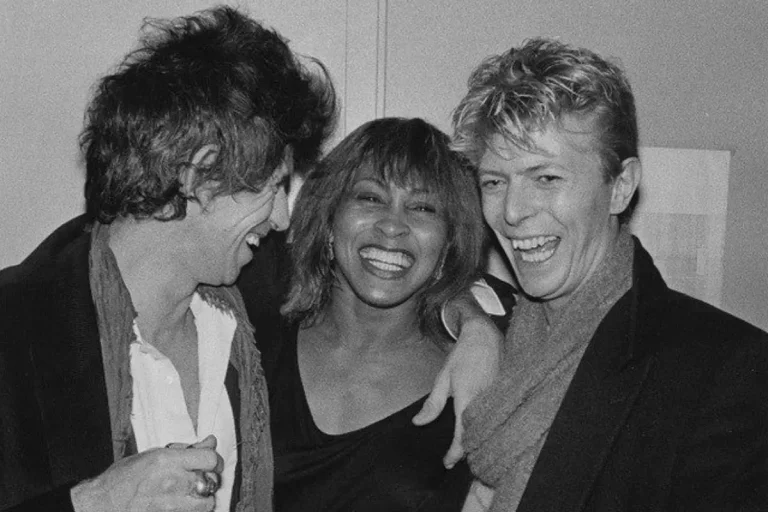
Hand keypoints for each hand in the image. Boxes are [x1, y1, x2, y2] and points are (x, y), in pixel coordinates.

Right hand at [70, 435, 222, 511]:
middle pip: (210, 481)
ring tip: (190, 495)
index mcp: (168, 461)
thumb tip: (209, 442)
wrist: (100, 506)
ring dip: (203, 498)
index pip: (210, 459)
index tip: (212, 463)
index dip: (215, 460)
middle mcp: (173, 483)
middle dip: (208, 479)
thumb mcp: (152, 455)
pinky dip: (191, 510)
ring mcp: (172, 505)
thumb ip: (184, 450)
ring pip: (207, 503)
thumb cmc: (121, 480)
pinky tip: (180, 505)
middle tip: (198, 479)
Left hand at [413, 316, 500, 467]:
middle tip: (452, 459)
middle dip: (465, 452)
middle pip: (477, 438)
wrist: (486, 336)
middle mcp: (484, 403)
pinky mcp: (505, 397)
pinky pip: (495, 419)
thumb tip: (418, 422)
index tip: (447, 462)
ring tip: (463, 448)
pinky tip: (477, 431)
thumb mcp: (443, 378)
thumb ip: (432, 404)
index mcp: (467, 399)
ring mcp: (497, 400)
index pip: (462, 436)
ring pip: (488, 430)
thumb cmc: (463, 356)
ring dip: (476, 442)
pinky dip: (487, 429)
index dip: (454, 453)